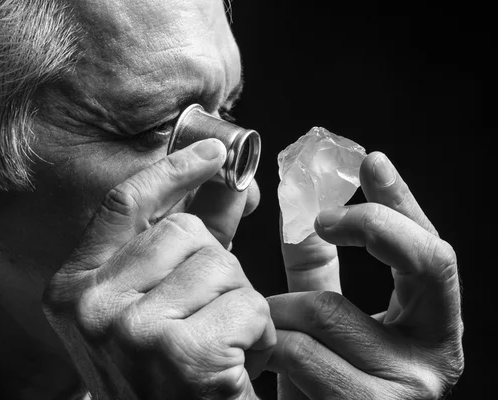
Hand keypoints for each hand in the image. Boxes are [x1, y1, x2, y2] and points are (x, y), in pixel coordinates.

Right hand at [42, 139, 275, 398]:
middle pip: (187, 231)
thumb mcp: (158, 304)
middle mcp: (92, 306)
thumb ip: (189, 238)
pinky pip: (250, 306)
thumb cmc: (161, 376)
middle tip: (208, 317)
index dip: (171, 171)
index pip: (123, 204)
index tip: (211, 151)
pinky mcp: (183, 354)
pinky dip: (259, 335)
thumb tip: (227, 181)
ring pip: (223, 266)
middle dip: (217, 268)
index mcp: (73, 289)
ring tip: (220, 346)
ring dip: (239, 305)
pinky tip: (236, 366)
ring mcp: (133, 329)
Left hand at [268, 152, 463, 398]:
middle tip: (323, 219)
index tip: (372, 161)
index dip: (405, 202)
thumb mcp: (325, 320)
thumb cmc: (318, 382)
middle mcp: (435, 358)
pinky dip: (270, 342)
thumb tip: (302, 211)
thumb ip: (320, 270)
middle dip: (366, 226)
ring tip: (266, 322)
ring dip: (281, 307)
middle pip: (421, 261)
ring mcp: (406, 390)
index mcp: (433, 328)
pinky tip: (263, 353)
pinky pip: (299, 352)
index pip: (432, 252)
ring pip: (327, 310)